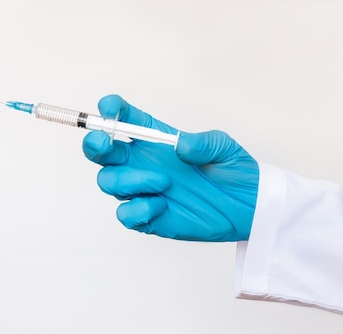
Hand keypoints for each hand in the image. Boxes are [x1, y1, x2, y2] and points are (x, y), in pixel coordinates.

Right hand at [82, 94, 258, 241]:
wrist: (247, 208)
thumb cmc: (233, 171)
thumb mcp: (223, 148)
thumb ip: (202, 143)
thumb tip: (180, 145)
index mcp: (155, 140)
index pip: (124, 120)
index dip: (111, 111)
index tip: (109, 107)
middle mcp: (142, 163)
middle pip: (101, 151)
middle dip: (95, 144)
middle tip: (104, 141)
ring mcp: (142, 190)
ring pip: (108, 181)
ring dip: (128, 179)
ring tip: (163, 181)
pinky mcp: (148, 217)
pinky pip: (125, 214)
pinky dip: (138, 208)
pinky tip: (162, 206)